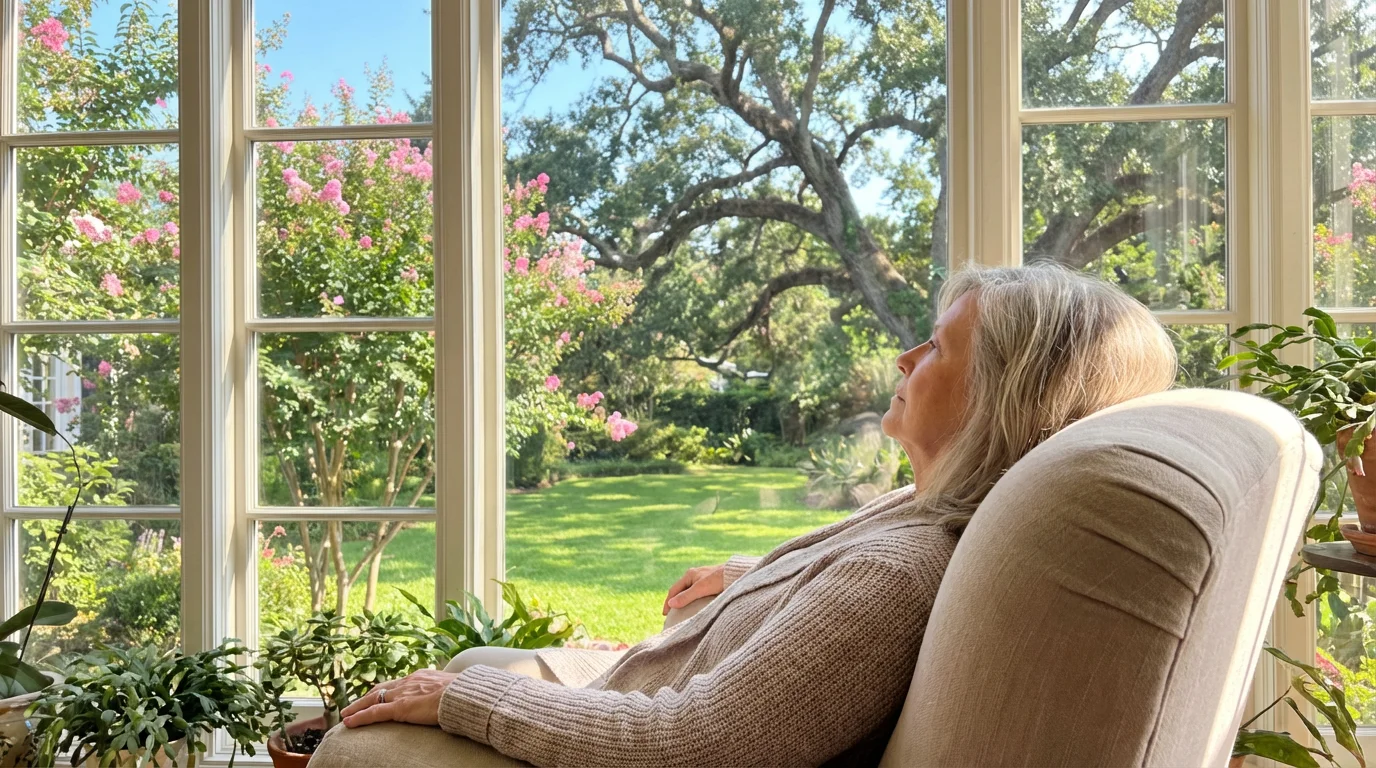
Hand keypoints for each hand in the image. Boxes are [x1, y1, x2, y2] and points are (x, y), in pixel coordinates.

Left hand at [340, 669, 457, 728]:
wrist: (464, 694)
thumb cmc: (464, 693)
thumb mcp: (452, 689)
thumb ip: (443, 692)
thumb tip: (449, 698)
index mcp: (421, 676)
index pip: (397, 683)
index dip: (385, 690)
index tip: (377, 694)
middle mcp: (408, 682)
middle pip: (381, 688)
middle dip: (366, 697)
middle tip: (354, 704)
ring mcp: (403, 694)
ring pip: (372, 699)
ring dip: (357, 707)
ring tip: (346, 714)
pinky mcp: (400, 707)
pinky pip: (374, 712)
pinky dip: (360, 717)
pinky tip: (349, 722)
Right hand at [662, 564, 724, 615]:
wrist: (736, 574)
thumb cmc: (718, 580)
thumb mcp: (700, 589)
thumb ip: (686, 596)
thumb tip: (670, 605)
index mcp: (689, 574)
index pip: (674, 590)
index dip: (668, 602)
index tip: (665, 615)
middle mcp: (695, 576)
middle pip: (680, 591)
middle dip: (674, 602)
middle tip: (671, 616)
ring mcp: (703, 580)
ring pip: (689, 592)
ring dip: (684, 602)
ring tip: (682, 613)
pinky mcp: (711, 584)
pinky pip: (698, 594)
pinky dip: (693, 601)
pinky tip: (696, 608)